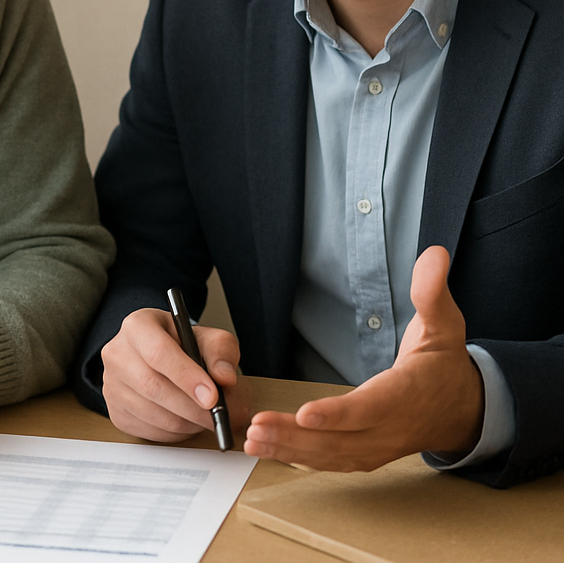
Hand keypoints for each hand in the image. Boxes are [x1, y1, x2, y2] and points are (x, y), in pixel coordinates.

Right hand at [101, 307, 241, 442]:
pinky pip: (149, 431)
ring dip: (187, 423)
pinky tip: (187, 420)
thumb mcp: (207, 338)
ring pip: (153, 414)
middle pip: (153, 387)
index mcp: (138, 326)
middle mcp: (117, 353)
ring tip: (207, 417)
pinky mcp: (116, 412)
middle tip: (219, 416)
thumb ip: (220, 352)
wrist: (162, 358)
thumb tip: (224, 377)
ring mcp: (112, 385)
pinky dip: (175, 433)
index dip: (186, 377)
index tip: (213, 397)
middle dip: (192, 408)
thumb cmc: (183, 345)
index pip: (158, 352)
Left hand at [244, 245, 483, 471]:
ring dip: (289, 450)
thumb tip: (434, 255)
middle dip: (296, 437)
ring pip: (330, 455)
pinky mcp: (365, 454)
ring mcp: (377, 447)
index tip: (304, 413)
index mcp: (406, 395)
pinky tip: (267, 449)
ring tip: (251, 440)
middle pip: (340, 439)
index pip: (370, 409)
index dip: (338, 414)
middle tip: (255, 429)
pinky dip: (298, 458)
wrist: (463, 409)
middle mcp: (389, 428)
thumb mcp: (445, 324)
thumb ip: (433, 291)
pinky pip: (330, 461)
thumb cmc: (445, 363)